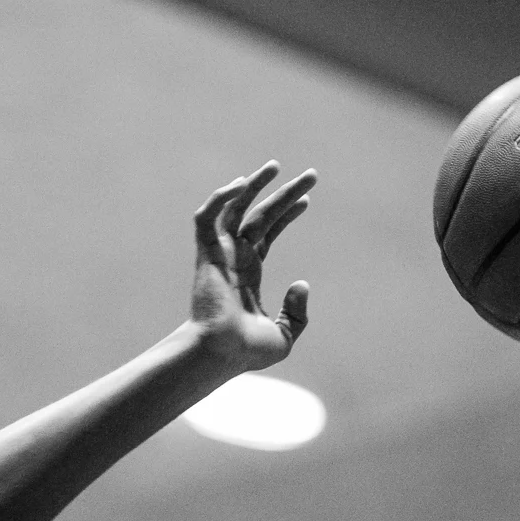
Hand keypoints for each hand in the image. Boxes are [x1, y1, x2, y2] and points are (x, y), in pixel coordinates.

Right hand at [190, 162, 316, 370]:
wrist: (221, 354)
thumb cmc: (246, 352)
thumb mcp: (284, 334)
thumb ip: (297, 312)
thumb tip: (302, 283)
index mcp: (248, 274)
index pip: (267, 234)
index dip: (286, 214)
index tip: (306, 200)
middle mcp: (233, 259)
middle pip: (259, 215)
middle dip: (284, 193)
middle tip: (312, 175)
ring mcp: (219, 254)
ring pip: (234, 208)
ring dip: (253, 185)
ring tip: (276, 166)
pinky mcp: (206, 254)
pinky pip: (207, 217)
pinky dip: (220, 198)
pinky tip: (241, 184)